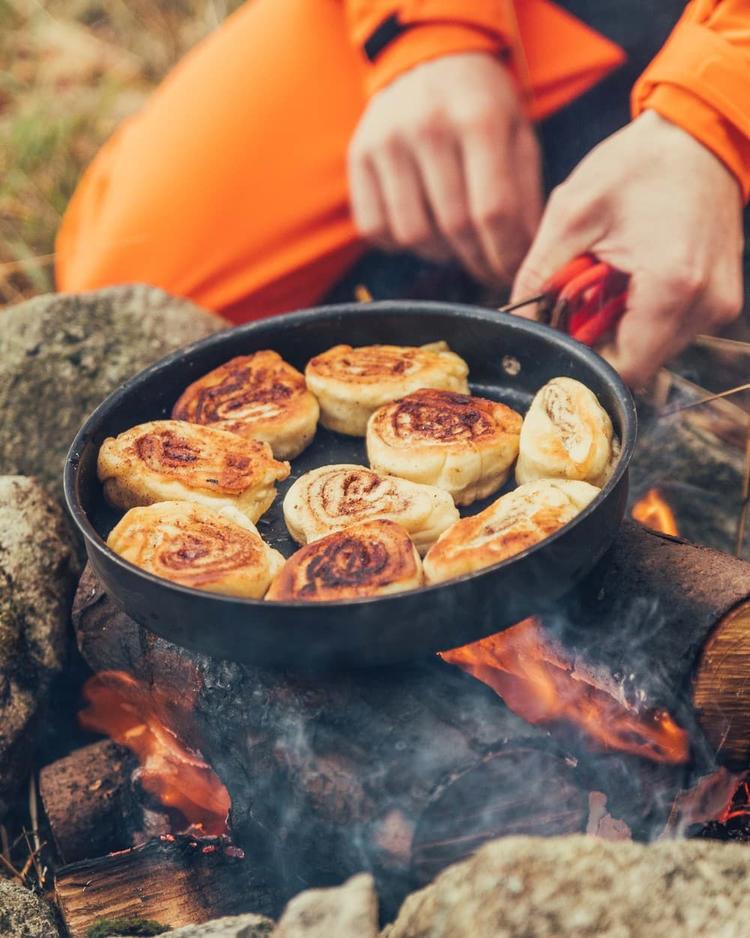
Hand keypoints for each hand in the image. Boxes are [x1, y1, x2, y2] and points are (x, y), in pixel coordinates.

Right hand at [348, 52, 541, 283]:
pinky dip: (399, 242)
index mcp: (478, 118)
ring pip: (412, 235)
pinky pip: (376, 229)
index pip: (493, 210)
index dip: (505, 254)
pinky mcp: (358, 156)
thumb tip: (526, 256)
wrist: (428, 58)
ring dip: (439, 253)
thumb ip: (525, 194)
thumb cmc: (481, 105)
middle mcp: (427, 126)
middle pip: (453, 227)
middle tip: (489, 268)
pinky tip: (420, 225)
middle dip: (477, 260)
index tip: (512, 273)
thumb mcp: (518, 134)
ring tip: (455, 242)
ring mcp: (386, 141)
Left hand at [511, 110, 744, 385]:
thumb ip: (537, 277)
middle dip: (599, 346)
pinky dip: (642, 317)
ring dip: (621, 331)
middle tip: (578, 305)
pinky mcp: (720, 299)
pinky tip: (630, 280)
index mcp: (671, 286)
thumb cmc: (636, 165)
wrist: (697, 134)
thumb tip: (518, 324)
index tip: (560, 339)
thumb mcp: (570, 215)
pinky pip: (671, 331)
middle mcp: (705, 304)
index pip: (623, 371)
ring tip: (607, 283)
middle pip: (638, 366)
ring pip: (654, 351)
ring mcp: (718, 305)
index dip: (584, 363)